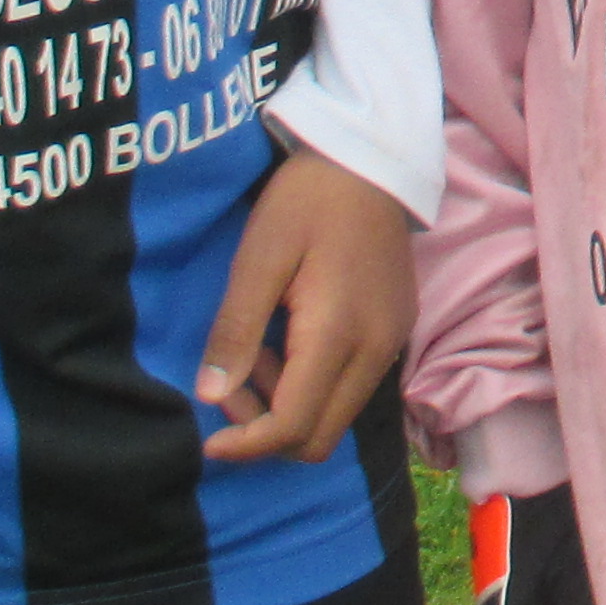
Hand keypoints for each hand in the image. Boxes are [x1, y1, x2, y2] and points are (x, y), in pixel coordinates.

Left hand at [197, 141, 412, 465]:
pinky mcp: (398, 329)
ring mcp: (393, 341)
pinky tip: (289, 340)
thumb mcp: (257, 258)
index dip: (247, 446)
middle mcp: (376, 350)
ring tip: (257, 351)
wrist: (371, 158)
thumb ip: (235, 331)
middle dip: (267, 430)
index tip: (207, 438)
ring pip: (337, 416)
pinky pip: (353, 386)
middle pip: (321, 437)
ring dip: (290, 406)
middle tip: (232, 384)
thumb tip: (211, 397)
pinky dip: (314, 385)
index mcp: (337, 334)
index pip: (294, 426)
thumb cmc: (306, 201)